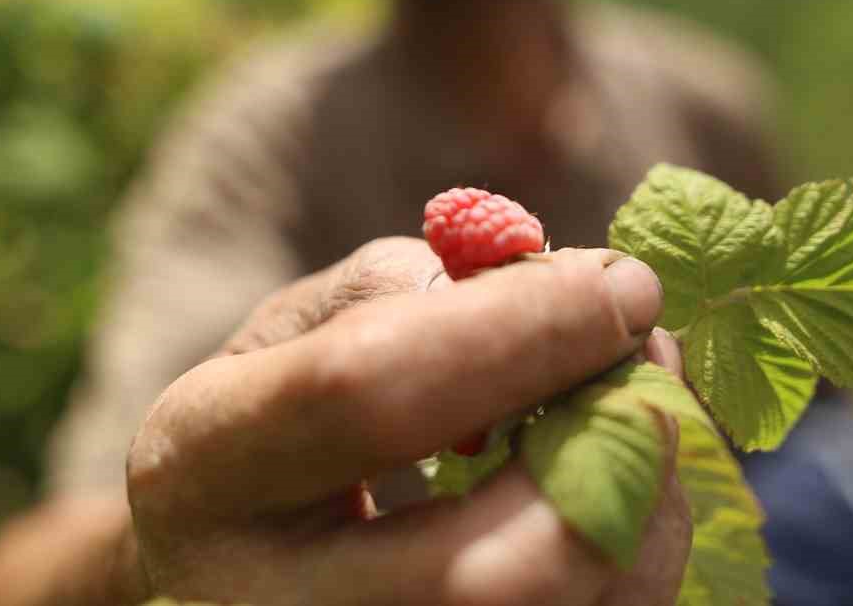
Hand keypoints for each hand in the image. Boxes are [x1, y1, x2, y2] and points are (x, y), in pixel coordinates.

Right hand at [124, 237, 691, 605]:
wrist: (227, 565)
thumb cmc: (273, 420)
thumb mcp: (303, 327)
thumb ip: (425, 288)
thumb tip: (594, 289)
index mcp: (205, 469)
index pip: (376, 393)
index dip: (524, 328)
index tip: (623, 279)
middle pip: (499, 573)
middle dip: (609, 442)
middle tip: (645, 350)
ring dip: (648, 496)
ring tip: (634, 404)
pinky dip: (641, 550)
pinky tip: (619, 479)